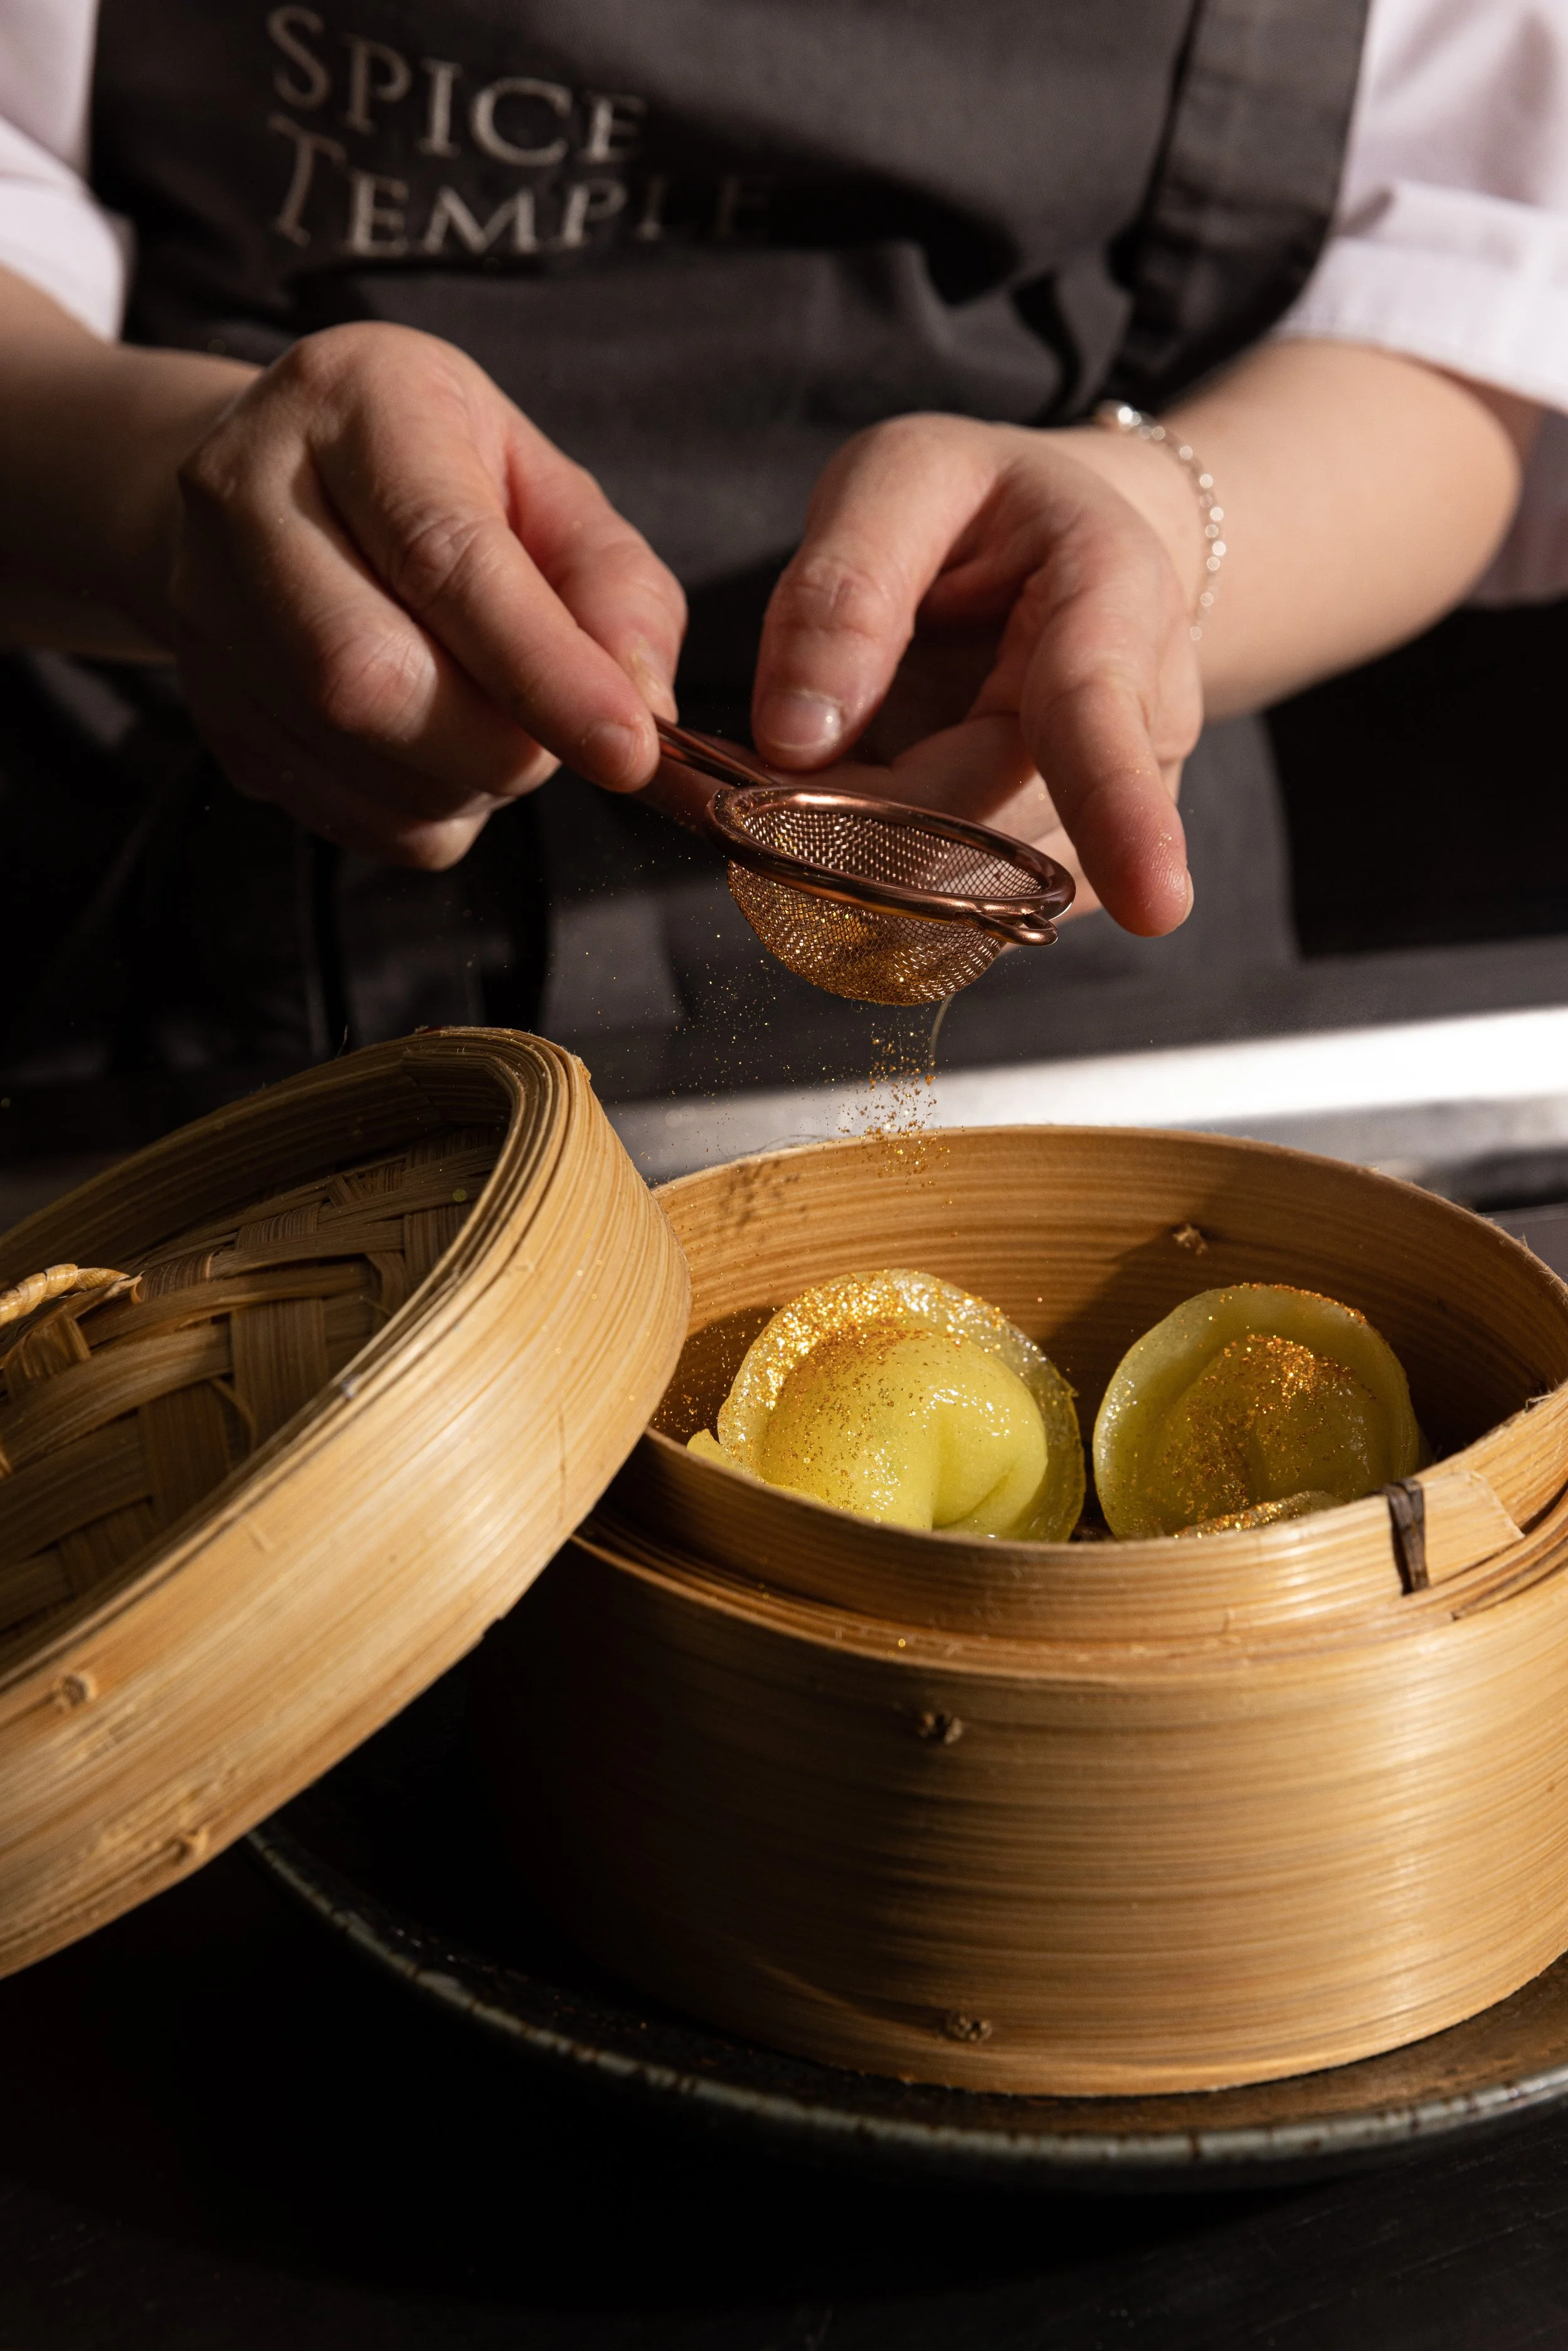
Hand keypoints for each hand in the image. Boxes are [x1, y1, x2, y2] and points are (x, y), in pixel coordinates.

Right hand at [165, 322, 684, 865]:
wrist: (279, 490)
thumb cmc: (440, 483)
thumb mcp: (547, 488)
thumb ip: (614, 587)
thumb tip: (643, 704)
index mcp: (353, 401)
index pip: (442, 556)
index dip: (543, 669)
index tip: (629, 749)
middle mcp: (245, 494)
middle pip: (368, 677)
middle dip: (499, 744)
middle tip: (560, 738)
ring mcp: (204, 609)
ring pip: (356, 758)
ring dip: (468, 782)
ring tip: (497, 723)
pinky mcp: (209, 708)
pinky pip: (344, 814)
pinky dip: (425, 811)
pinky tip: (437, 751)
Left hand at [749, 415, 1204, 933]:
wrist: (1069, 549)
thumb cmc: (982, 503)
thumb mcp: (901, 477)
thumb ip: (845, 588)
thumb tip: (796, 741)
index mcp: (1114, 598)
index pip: (1105, 722)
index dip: (1120, 817)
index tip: (1155, 907)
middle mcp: (1143, 723)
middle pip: (989, 829)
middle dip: (854, 823)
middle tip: (745, 774)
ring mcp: (1114, 813)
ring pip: (968, 888)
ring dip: (860, 854)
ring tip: (822, 761)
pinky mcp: (1068, 873)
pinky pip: (961, 908)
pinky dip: (882, 877)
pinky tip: (862, 805)